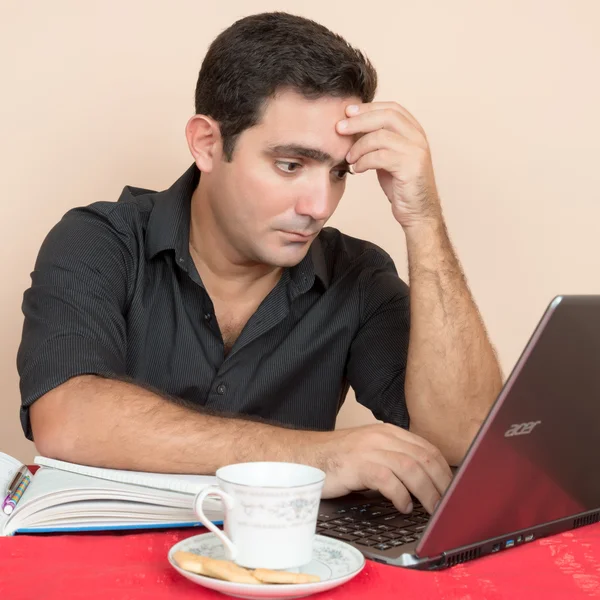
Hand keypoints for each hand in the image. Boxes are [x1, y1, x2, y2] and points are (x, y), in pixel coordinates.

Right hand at [315, 423, 452, 513]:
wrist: (305, 456)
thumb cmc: (338, 459)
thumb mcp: (370, 451)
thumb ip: (394, 458)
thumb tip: (424, 481)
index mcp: (388, 432)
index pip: (427, 448)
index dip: (445, 470)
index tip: (454, 489)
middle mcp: (381, 437)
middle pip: (424, 458)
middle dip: (442, 483)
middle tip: (449, 504)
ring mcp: (370, 449)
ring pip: (411, 469)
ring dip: (427, 492)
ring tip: (433, 509)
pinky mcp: (358, 464)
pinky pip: (389, 480)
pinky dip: (401, 496)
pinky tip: (404, 507)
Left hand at [337, 102, 441, 228]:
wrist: (418, 212)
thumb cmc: (401, 186)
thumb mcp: (388, 158)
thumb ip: (378, 142)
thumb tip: (352, 128)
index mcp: (414, 131)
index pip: (391, 108)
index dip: (368, 108)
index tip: (347, 112)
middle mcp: (418, 138)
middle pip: (386, 116)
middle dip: (359, 120)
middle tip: (339, 128)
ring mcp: (416, 152)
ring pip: (380, 136)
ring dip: (358, 146)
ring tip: (349, 158)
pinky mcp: (411, 168)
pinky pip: (380, 157)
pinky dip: (363, 161)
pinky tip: (357, 169)